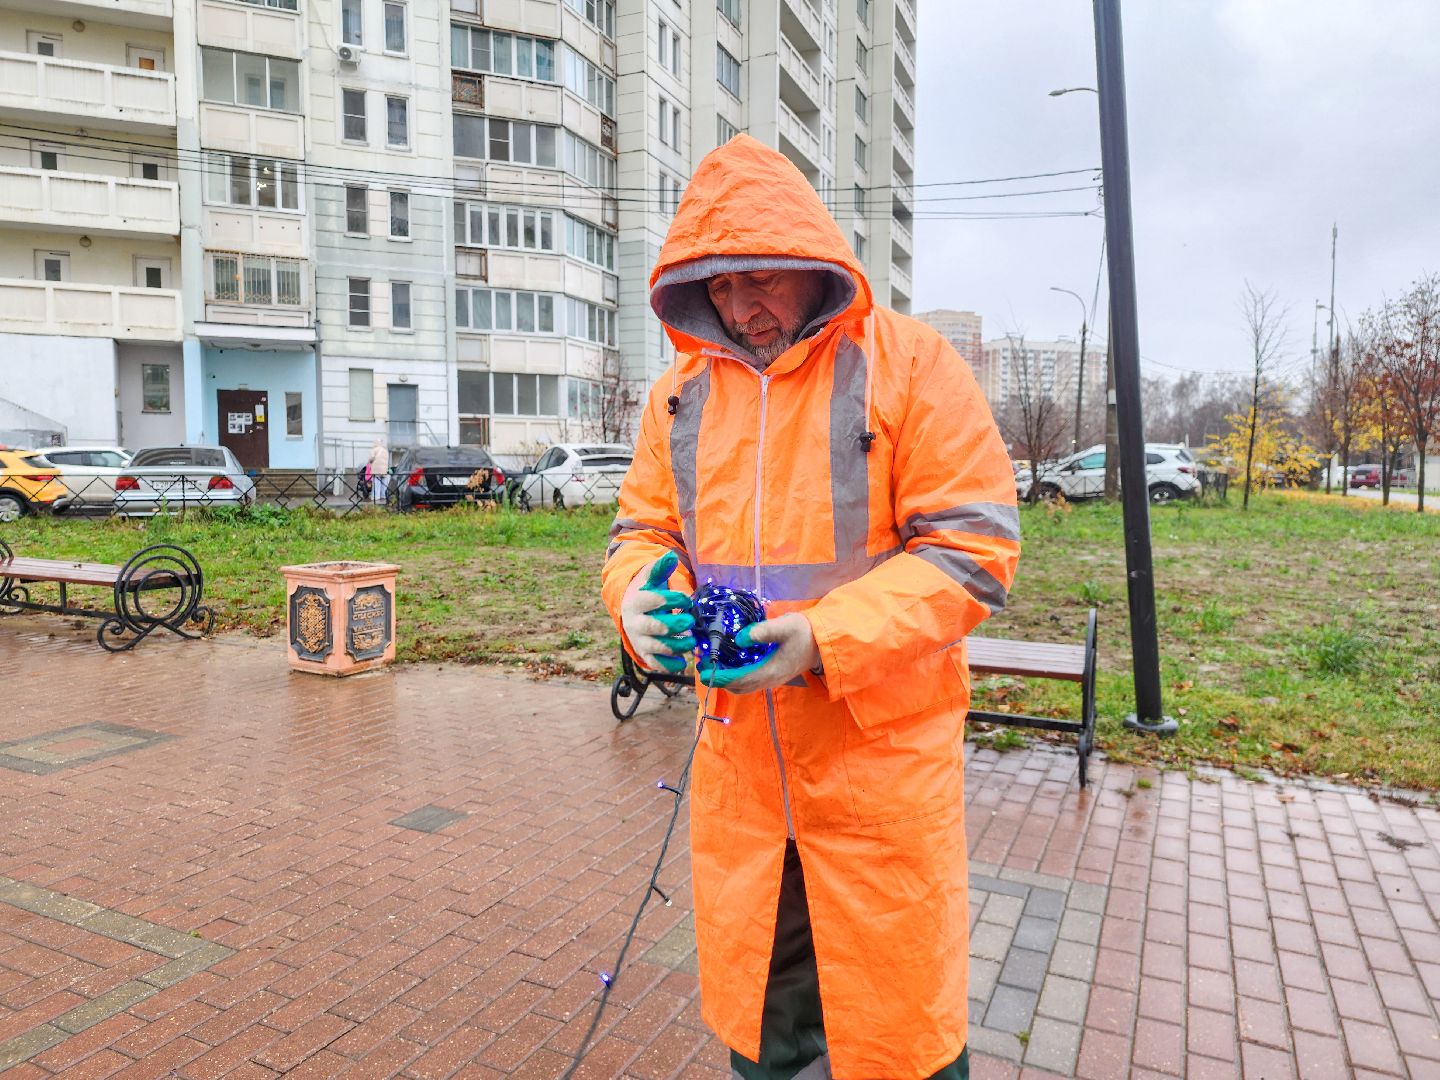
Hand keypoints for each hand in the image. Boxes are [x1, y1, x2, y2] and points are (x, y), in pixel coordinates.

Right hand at [620, 551, 695, 673]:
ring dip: (676, 646)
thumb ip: (661, 569)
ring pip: (656, 647)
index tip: (686, 599)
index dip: (670, 600)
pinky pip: (655, 663)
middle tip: (690, 621)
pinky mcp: (645, 654)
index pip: (651, 601)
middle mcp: (634, 623)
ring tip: (692, 642)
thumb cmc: (647, 592)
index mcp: (636, 602)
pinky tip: (683, 662)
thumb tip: (670, 556)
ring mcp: (639, 640)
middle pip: (653, 627)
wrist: (632, 611)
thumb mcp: (651, 579)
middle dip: (674, 625)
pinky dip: (669, 665)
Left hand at [697, 613, 818, 693]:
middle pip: (739, 687)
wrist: (822, 642)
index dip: (721, 677)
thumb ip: (763, 632)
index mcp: (771, 671)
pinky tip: (729, 664)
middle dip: (719, 680)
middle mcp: (769, 680)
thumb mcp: (785, 626)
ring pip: (744, 686)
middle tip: (702, 667)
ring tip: (712, 666)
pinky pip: (749, 681)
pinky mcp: (771, 675)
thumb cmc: (804, 632)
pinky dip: (735, 677)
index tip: (705, 671)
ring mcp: (771, 679)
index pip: (741, 679)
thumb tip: (740, 638)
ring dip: (726, 679)